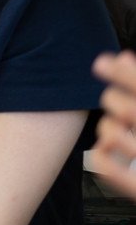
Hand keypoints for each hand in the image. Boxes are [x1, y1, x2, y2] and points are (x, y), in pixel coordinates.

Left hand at [92, 51, 135, 198]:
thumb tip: (122, 59)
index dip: (121, 73)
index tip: (104, 63)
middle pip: (126, 108)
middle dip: (113, 98)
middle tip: (115, 100)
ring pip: (112, 132)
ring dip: (107, 124)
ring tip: (117, 126)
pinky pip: (105, 165)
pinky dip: (99, 152)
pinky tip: (107, 148)